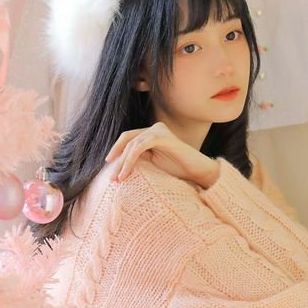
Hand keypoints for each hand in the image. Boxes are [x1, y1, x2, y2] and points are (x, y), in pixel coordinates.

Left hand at [104, 122, 219, 188]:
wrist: (198, 171)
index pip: (129, 138)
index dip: (116, 150)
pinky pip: (140, 146)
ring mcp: (159, 130)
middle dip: (117, 157)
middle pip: (127, 138)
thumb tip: (118, 163)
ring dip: (122, 163)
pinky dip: (130, 160)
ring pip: (132, 144)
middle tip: (111, 177)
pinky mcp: (163, 137)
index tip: (109, 165)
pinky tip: (126, 172)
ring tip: (118, 179)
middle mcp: (155, 128)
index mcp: (152, 133)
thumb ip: (139, 158)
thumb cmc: (178, 169)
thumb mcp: (153, 162)